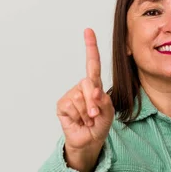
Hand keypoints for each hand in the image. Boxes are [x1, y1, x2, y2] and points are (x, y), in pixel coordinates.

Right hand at [56, 28, 114, 171]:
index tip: (88, 31)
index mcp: (94, 85)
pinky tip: (78, 121)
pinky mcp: (62, 105)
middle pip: (89, 84)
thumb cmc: (99, 125)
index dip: (90, 47)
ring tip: (87, 120)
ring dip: (87, 113)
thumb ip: (103, 101)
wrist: (89, 141)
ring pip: (80, 98)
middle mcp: (81, 87)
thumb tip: (93, 93)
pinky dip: (78, 116)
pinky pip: (71, 106)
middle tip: (94, 116)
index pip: (92, 64)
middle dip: (94, 102)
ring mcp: (70, 95)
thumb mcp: (108, 112)